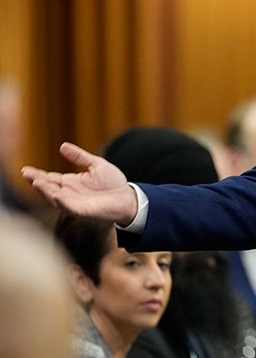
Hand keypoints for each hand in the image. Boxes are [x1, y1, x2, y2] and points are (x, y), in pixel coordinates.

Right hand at [20, 142, 137, 224]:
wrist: (128, 198)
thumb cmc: (113, 184)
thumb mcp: (96, 165)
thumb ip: (79, 157)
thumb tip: (62, 146)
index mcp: (71, 183)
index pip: (50, 178)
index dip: (38, 174)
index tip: (25, 169)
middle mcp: (69, 194)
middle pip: (48, 188)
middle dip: (36, 181)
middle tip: (25, 173)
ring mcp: (75, 204)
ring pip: (55, 198)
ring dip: (45, 191)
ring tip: (35, 182)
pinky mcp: (84, 212)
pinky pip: (70, 208)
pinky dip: (63, 202)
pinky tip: (56, 196)